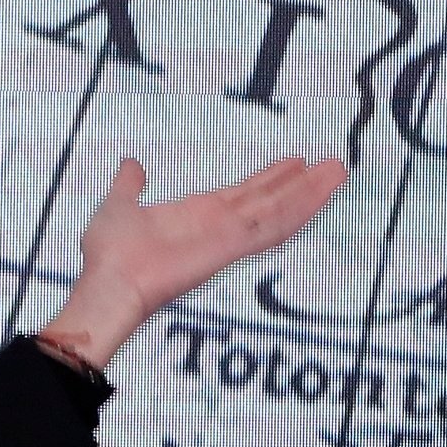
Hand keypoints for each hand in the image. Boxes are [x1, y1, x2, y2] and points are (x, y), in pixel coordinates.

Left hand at [39, 153, 349, 368]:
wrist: (109, 283)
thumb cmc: (109, 255)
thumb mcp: (118, 205)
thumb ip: (129, 186)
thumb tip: (131, 166)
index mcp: (198, 217)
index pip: (244, 195)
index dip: (270, 178)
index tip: (292, 163)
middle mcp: (220, 227)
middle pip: (270, 201)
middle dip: (301, 184)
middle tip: (330, 166)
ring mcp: (230, 237)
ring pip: (279, 211)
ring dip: (311, 191)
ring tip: (337, 170)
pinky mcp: (233, 245)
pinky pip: (273, 224)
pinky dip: (300, 206)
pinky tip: (321, 192)